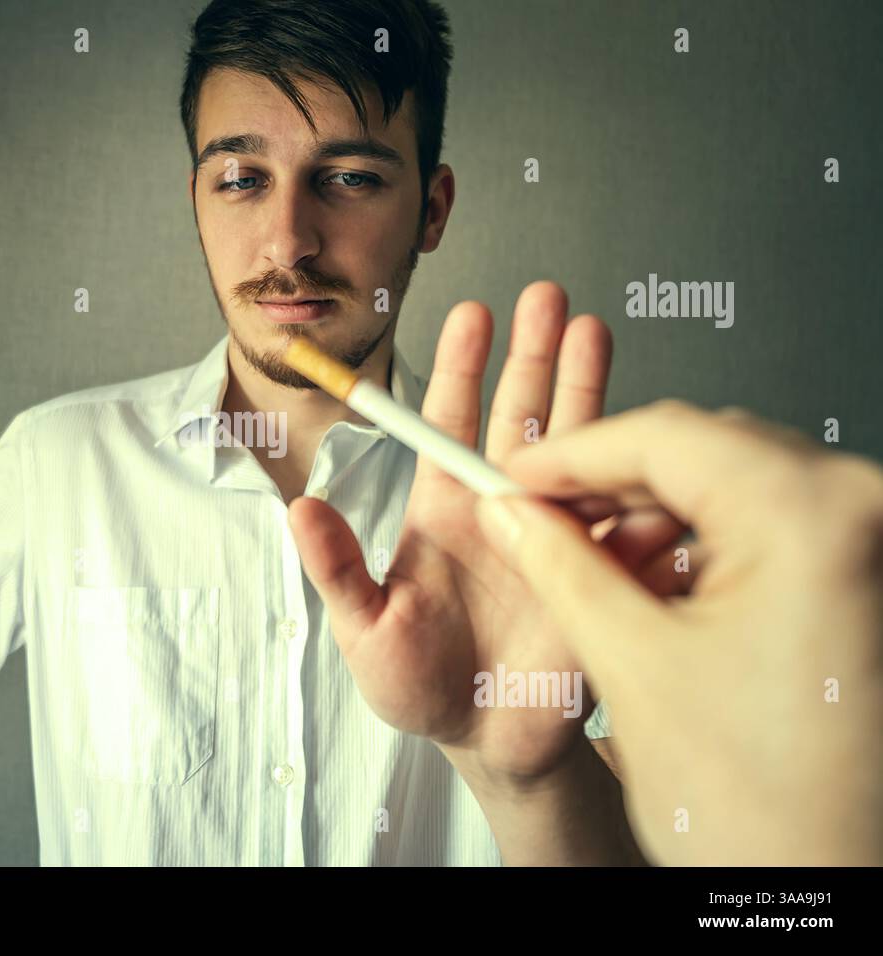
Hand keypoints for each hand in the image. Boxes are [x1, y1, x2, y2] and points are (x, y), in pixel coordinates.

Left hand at [289, 282, 655, 784]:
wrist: (483, 742)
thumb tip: (301, 508)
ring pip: (579, 449)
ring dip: (589, 392)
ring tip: (596, 332)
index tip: (473, 312)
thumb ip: (337, 568)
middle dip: (536, 353)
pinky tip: (651, 453)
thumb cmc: (415, 683)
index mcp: (446, 508)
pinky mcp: (602, 577)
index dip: (461, 366)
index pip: (451, 421)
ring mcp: (558, 536)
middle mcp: (505, 508)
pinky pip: (627, 528)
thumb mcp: (364, 627)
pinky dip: (641, 491)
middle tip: (548, 295)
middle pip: (522, 415)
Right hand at [475, 400, 882, 864]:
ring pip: (737, 482)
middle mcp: (861, 515)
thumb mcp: (631, 664)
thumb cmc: (771, 812)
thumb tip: (515, 513)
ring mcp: (874, 544)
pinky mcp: (867, 576)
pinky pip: (771, 523)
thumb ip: (559, 566)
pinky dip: (700, 539)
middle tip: (539, 513)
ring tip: (585, 555)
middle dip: (610, 481)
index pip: (667, 435)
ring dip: (653, 509)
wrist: (832, 884)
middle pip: (705, 450)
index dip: (571, 455)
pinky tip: (647, 575)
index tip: (517, 476)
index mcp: (813, 520)